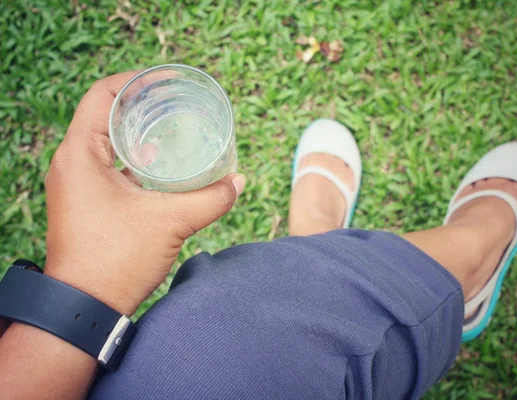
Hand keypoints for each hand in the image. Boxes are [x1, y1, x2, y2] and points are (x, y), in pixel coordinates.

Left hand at [44, 71, 244, 314]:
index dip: (139, 80)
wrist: (83, 308)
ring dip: (139, 132)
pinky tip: (162, 166)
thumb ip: (211, 198)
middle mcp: (71, 162)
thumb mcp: (171, 223)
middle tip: (179, 102)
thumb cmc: (116, 261)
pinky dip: (134, 158)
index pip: (103, 94)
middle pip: (106, 114)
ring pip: (107, 141)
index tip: (171, 80)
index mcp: (79, 154)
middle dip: (144, 104)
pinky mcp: (84, 201)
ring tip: (175, 129)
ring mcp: (75, 183)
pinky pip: (109, 165)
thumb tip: (238, 181)